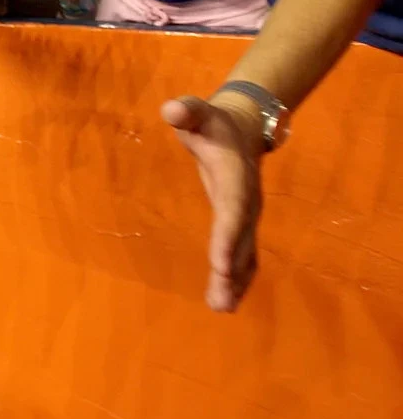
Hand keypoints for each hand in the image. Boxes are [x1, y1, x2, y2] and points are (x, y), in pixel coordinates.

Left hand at [161, 94, 265, 312]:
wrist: (244, 127)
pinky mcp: (242, 223)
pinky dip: (237, 278)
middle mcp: (247, 201)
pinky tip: (226, 301)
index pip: (233, 209)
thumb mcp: (198, 111)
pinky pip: (243, 255)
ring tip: (221, 308)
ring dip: (235, 282)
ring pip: (245, 253)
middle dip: (231, 271)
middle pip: (241, 240)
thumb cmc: (212, 121)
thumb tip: (171, 110)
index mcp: (235, 176)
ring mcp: (247, 214)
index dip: (227, 236)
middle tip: (220, 300)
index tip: (219, 263)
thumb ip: (186, 111)